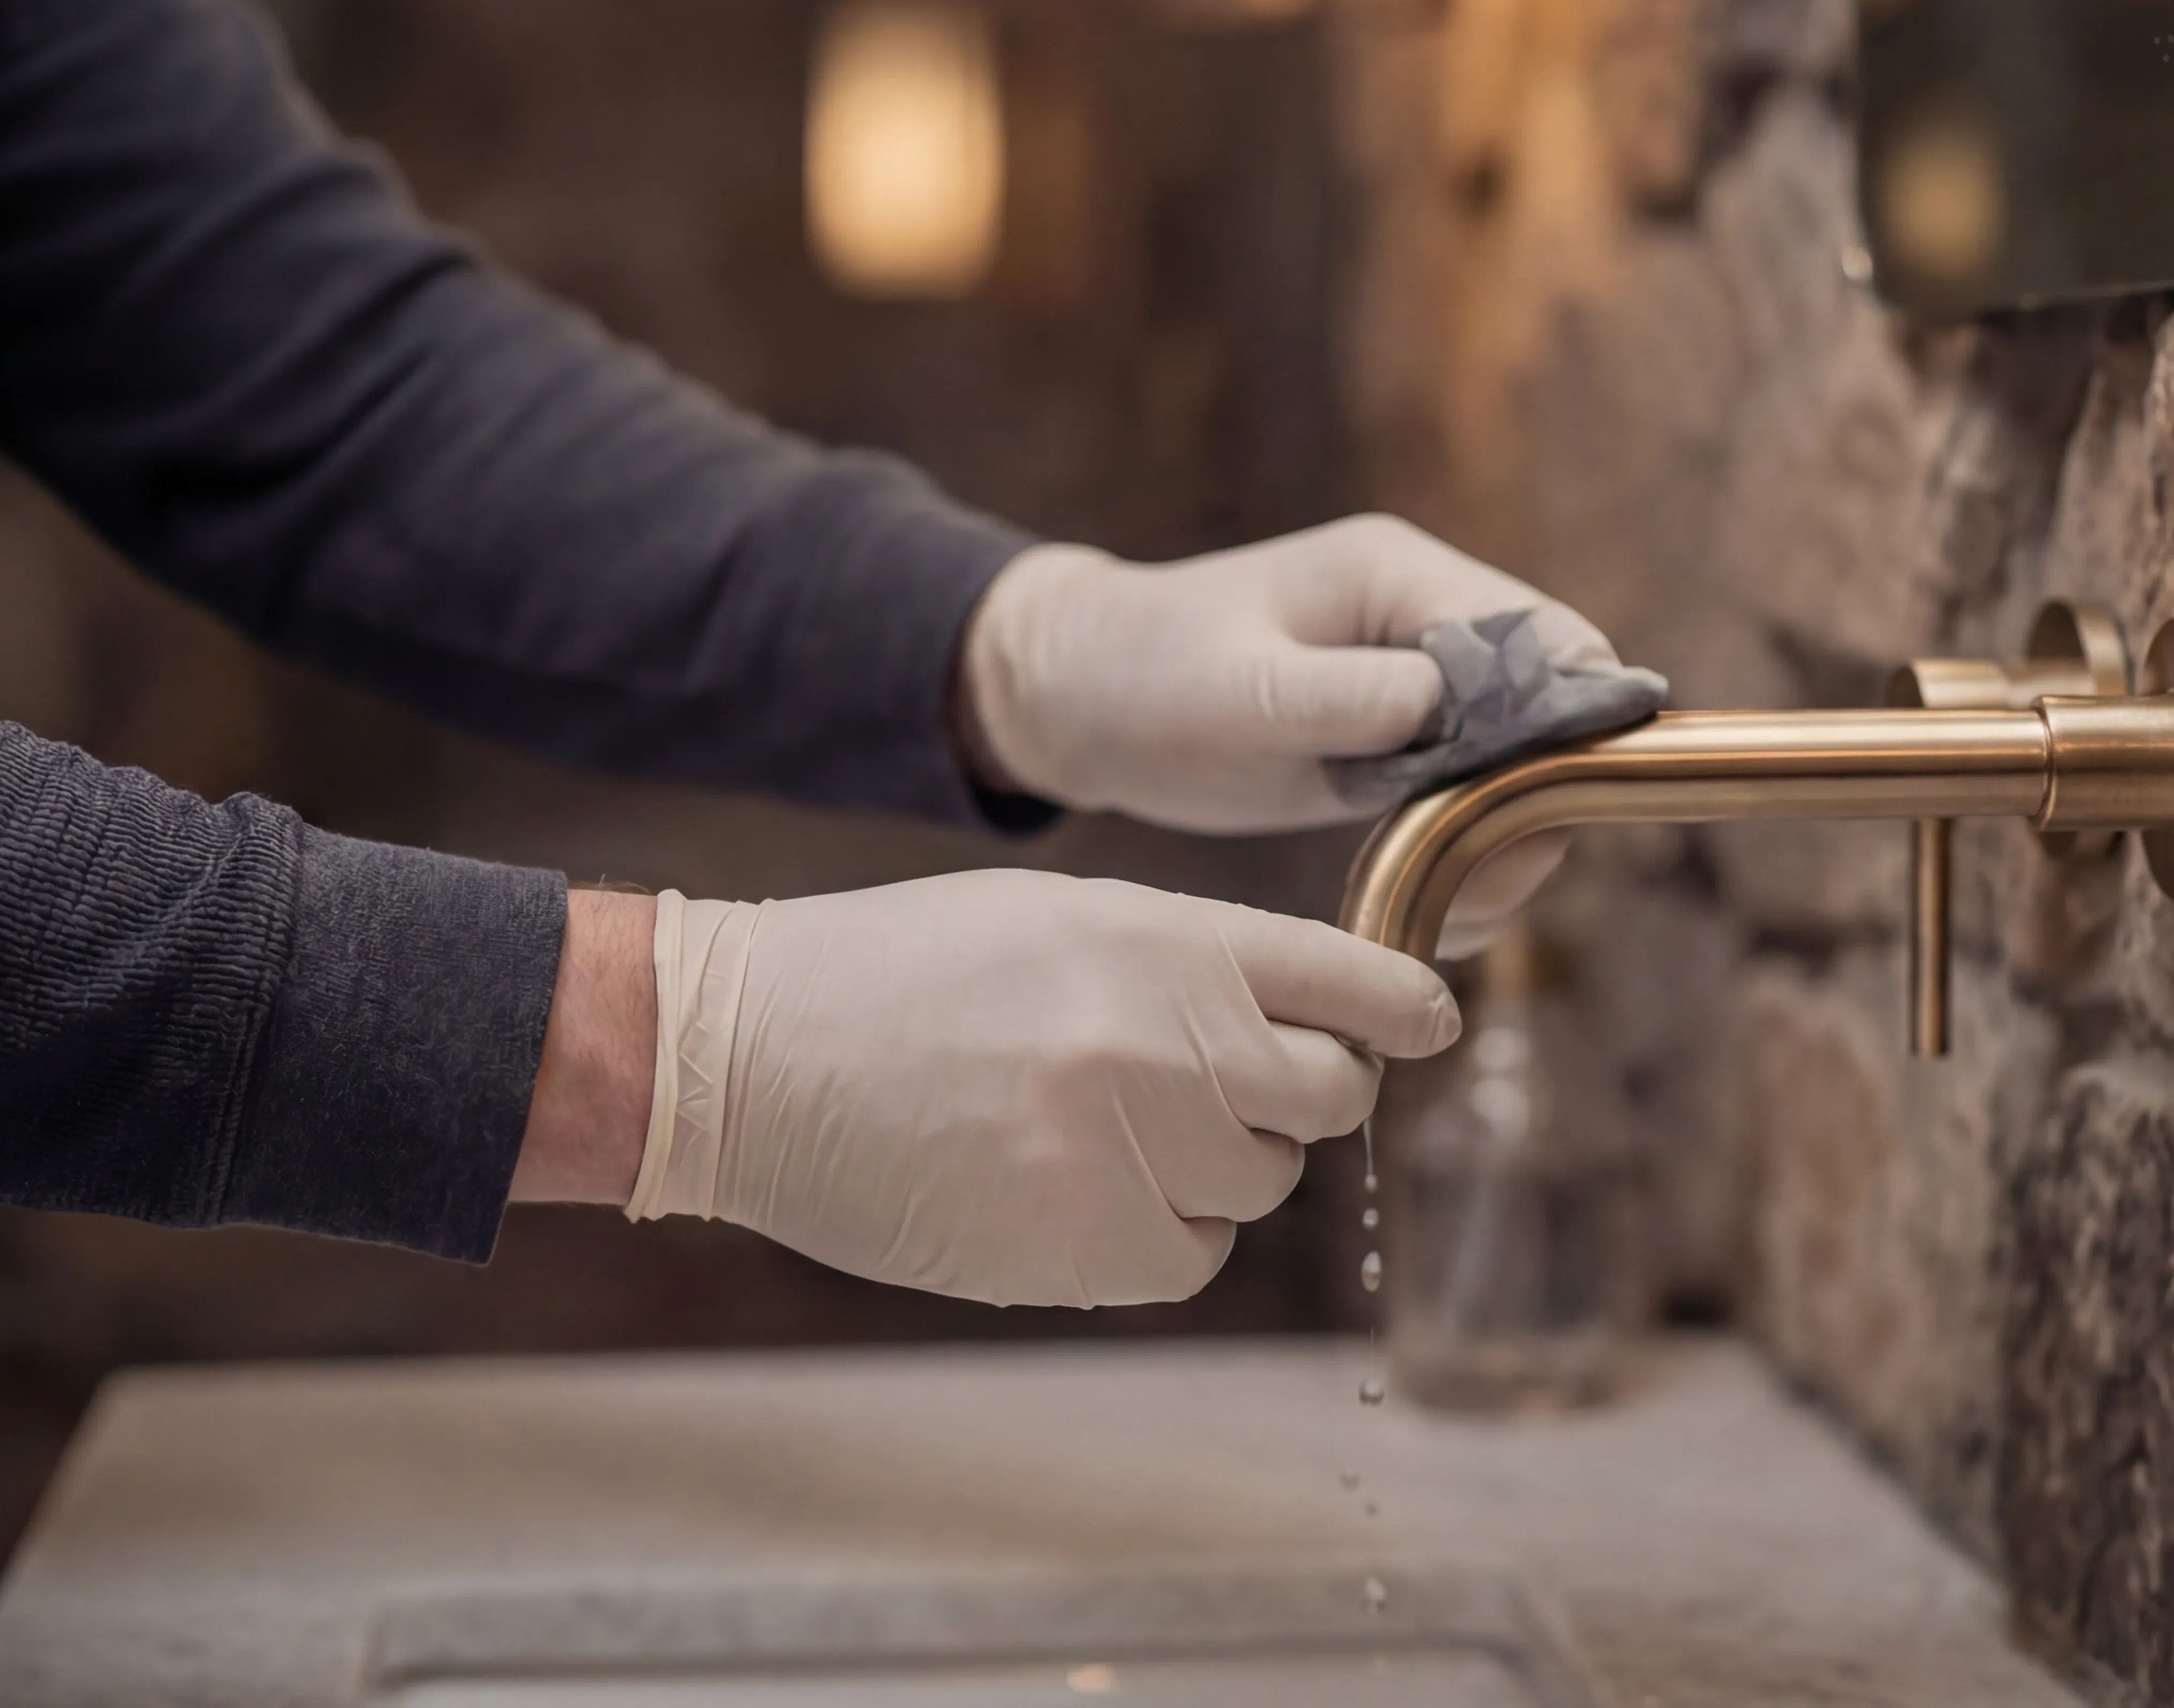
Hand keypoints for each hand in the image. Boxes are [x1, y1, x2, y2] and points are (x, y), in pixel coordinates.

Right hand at [603, 870, 1456, 1307]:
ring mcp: (1132, 1152)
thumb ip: (1188, 963)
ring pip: (1259, 1182)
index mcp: (1167, 941)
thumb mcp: (1061, 917)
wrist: (751, 1052)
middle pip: (1330, 1095)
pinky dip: (1155, 1233)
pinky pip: (1192, 1256)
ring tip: (1093, 1124)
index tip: (1422, 1024)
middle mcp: (1171, 1043)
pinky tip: (1068, 1188)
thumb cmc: (901, 972)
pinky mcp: (1087, 1250)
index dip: (1404, 1009)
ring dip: (1208, 1163)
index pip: (1356, 983)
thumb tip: (1299, 1021)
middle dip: (1293, 1092)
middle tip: (1211, 1083)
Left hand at [960, 513, 1622, 951]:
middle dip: (1539, 801)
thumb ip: (1335, 694)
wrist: (1076, 701)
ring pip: (1520, 771)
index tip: (1554, 803)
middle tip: (1491, 887)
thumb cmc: (1141, 670)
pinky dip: (1469, 864)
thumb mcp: (1231, 688)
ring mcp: (1415, 694)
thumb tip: (1438, 703)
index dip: (1573, 715)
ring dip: (1508, 847)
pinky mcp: (1393, 754)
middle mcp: (1424, 627)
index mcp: (1396, 577)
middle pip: (1551, 711)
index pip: (1538, 635)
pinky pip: (1469, 808)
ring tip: (1455, 915)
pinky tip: (1435, 917)